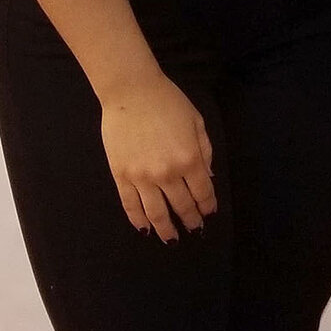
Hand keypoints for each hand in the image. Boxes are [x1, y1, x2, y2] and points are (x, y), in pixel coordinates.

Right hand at [98, 71, 217, 241]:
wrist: (131, 91)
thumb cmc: (168, 101)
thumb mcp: (196, 122)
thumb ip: (205, 151)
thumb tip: (207, 177)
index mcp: (189, 159)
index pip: (202, 192)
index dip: (207, 206)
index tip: (208, 214)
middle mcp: (167, 173)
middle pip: (181, 206)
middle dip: (190, 221)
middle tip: (194, 230)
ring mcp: (142, 177)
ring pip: (156, 213)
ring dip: (165, 229)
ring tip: (171, 239)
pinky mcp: (121, 176)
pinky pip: (130, 205)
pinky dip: (138, 220)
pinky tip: (144, 229)